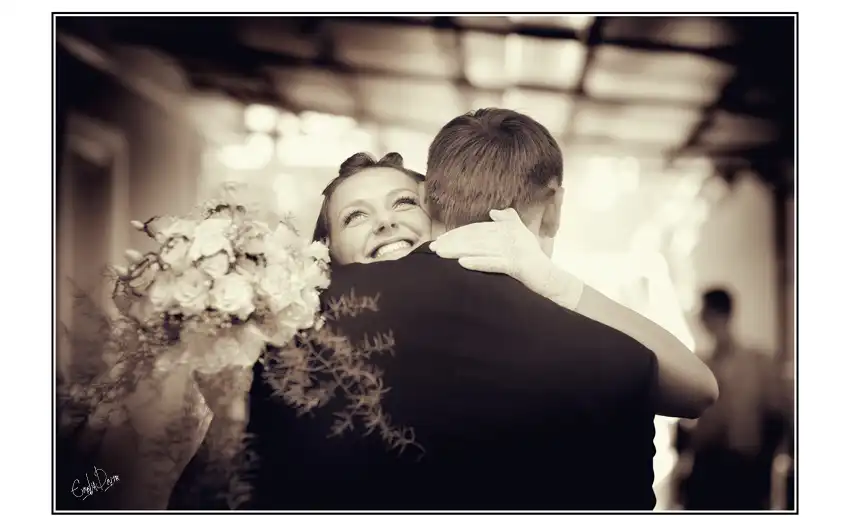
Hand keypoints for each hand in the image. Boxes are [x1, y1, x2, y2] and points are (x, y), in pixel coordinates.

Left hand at [430, 208, 545, 281]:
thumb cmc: (533, 257)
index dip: (457, 234)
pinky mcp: (516, 266)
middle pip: (474, 238)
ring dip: (458, 251)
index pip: (476, 229)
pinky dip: (477, 263)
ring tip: (440, 254)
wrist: (549, 278)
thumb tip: (495, 211)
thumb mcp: (522, 234)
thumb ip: (509, 220)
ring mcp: (512, 251)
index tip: (439, 241)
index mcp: (507, 229)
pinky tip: (462, 264)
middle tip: (433, 248)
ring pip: (479, 249)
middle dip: (452, 242)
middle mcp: (508, 237)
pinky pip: (493, 263)